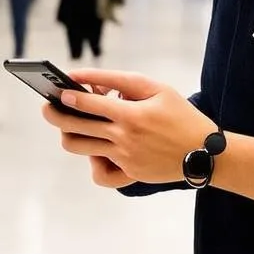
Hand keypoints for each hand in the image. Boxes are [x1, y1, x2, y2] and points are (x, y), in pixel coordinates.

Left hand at [40, 69, 215, 186]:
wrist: (204, 153)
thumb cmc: (181, 115)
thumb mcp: (157, 89)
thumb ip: (122, 81)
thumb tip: (90, 79)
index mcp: (132, 115)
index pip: (90, 104)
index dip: (70, 96)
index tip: (56, 89)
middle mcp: (124, 139)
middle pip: (76, 130)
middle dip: (56, 115)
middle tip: (48, 107)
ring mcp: (124, 158)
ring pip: (81, 149)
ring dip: (69, 135)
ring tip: (70, 125)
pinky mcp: (129, 173)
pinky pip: (101, 173)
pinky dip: (95, 163)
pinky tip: (99, 151)